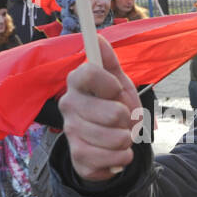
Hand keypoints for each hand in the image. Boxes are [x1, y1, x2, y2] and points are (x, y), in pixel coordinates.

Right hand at [58, 35, 141, 181]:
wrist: (109, 143)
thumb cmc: (113, 106)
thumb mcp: (117, 82)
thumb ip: (109, 61)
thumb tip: (98, 37)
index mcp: (76, 82)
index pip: (91, 72)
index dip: (112, 84)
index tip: (115, 91)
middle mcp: (68, 105)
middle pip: (113, 113)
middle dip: (128, 119)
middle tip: (122, 119)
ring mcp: (70, 132)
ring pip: (116, 138)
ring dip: (127, 139)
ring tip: (120, 136)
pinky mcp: (78, 157)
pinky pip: (112, 159)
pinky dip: (123, 157)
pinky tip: (117, 153)